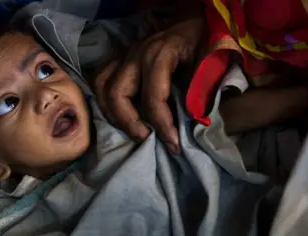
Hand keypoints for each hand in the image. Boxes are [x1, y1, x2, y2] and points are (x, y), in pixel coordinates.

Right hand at [93, 16, 202, 153]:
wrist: (189, 17)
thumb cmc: (200, 39)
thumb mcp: (207, 61)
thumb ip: (200, 90)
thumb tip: (194, 123)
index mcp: (158, 55)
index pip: (152, 98)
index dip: (162, 126)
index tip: (173, 145)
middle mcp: (135, 55)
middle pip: (117, 94)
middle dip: (129, 123)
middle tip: (146, 138)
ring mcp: (123, 55)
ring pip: (102, 87)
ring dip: (112, 114)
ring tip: (131, 129)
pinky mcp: (118, 57)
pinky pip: (100, 79)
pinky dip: (104, 99)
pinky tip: (118, 113)